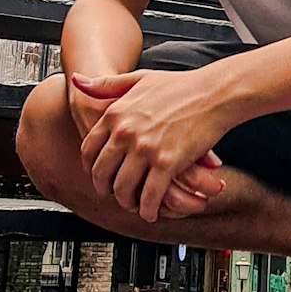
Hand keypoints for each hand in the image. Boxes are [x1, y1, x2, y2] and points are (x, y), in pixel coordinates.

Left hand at [73, 69, 228, 222]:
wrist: (213, 93)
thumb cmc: (179, 86)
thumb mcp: (138, 79)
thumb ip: (106, 84)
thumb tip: (77, 82)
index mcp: (115, 114)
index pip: (88, 150)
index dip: (91, 169)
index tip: (98, 176)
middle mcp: (125, 133)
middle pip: (102, 174)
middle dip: (106, 189)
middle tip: (114, 195)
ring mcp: (145, 149)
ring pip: (124, 189)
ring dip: (127, 203)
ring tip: (133, 205)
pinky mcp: (167, 163)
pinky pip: (150, 196)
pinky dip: (148, 209)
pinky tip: (151, 213)